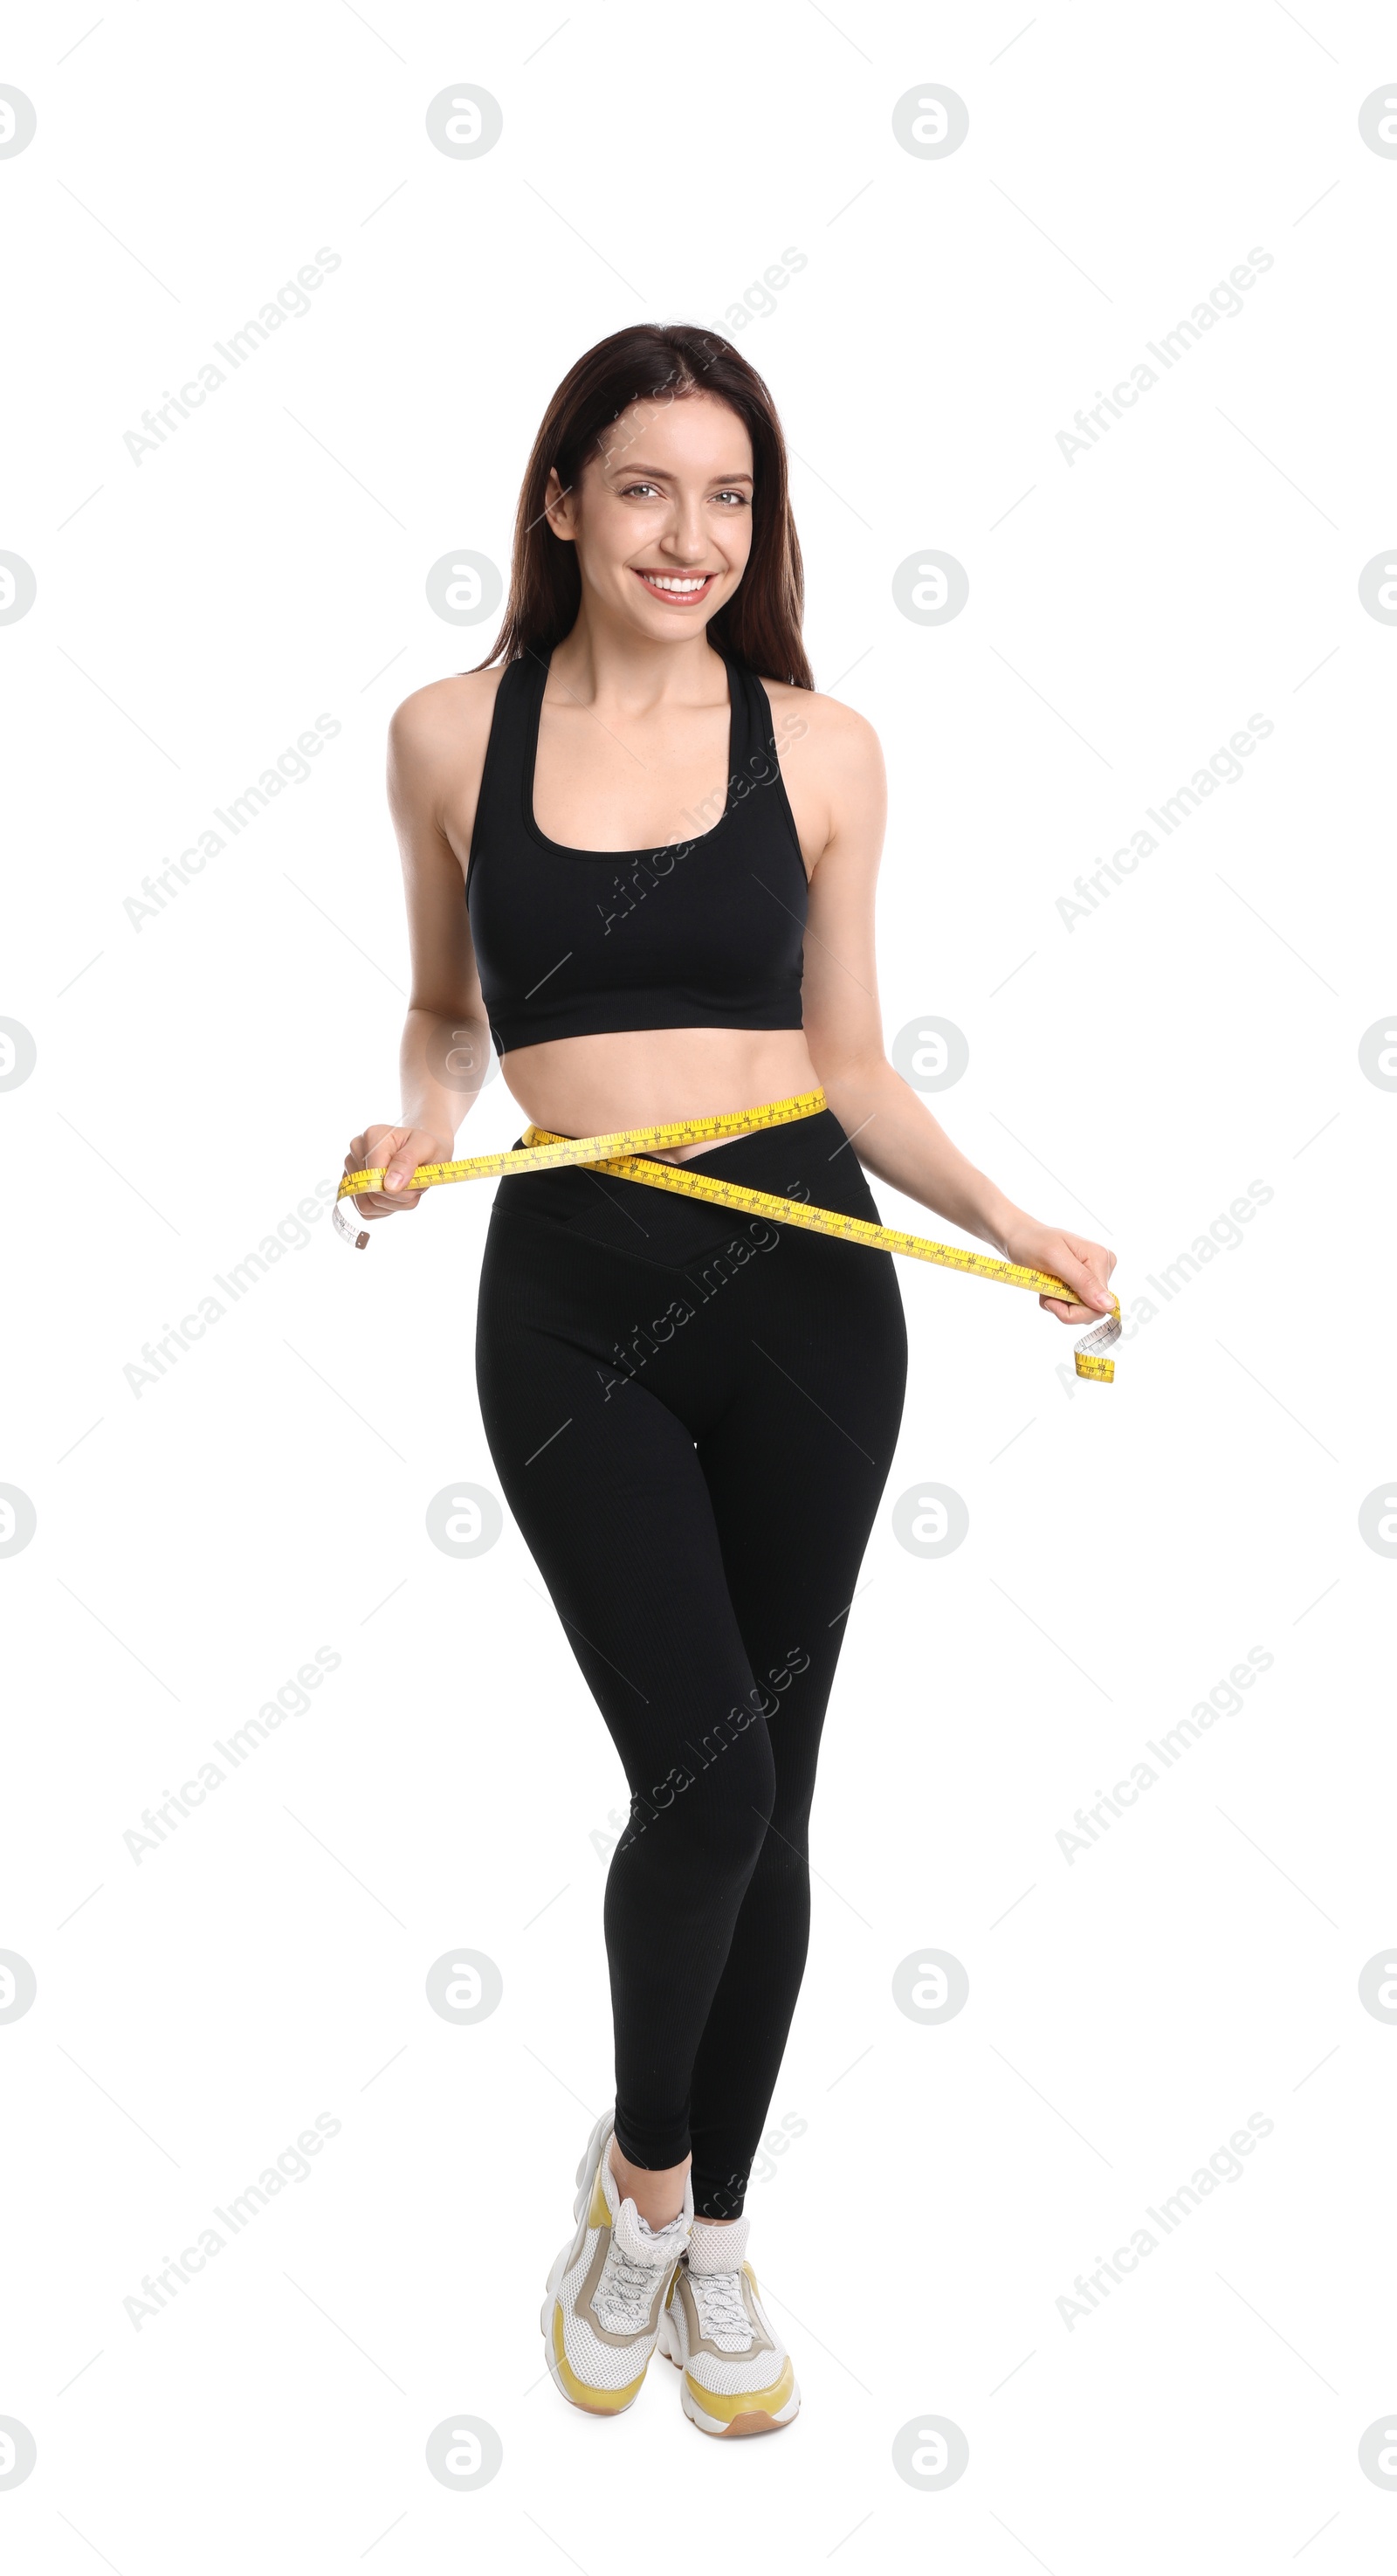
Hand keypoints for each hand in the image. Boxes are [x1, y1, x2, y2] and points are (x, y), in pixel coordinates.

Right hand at [343, 1124, 450, 1220]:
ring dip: (394, 1204)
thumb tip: (390, 1185)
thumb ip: (408, 1161)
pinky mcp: (352, 1187)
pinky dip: (386, 1209)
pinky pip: (366, 1210)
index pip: (374, 1175)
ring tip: (406, 1188)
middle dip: (400, 1196)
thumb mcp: (426, 1147)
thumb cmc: (424, 1148)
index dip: (398, 1187)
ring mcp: (351, 1170)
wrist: (422, 1151)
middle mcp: (356, 1152)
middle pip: (371, 1193)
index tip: (415, 1180)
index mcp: (372, 1137)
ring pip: (367, 1205)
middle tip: (414, 1183)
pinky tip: (396, 1194)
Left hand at [1001, 1217, 1116, 1326]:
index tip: (1050, 1301)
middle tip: (1045, 1295)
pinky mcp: (1084, 1282)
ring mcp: (1094, 1275)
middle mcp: (1102, 1267)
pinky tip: (1049, 1286)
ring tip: (1046, 1286)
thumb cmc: (1033, 1242)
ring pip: (1082, 1309)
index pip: (1100, 1305)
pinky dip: (1057, 1301)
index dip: (1074, 1312)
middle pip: (1092, 1310)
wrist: (1021, 1238)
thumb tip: (1109, 1305)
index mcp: (1101, 1259)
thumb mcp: (1054, 1259)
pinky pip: (1074, 1305)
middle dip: (1065, 1308)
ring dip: (1059, 1303)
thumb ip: (1083, 1281)